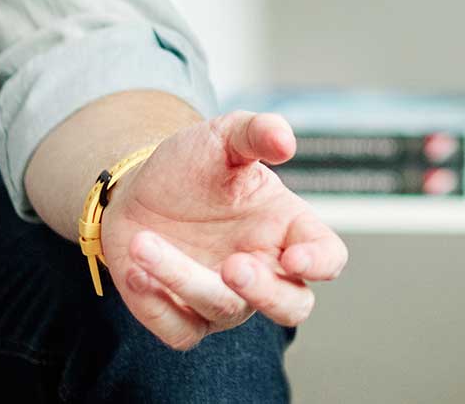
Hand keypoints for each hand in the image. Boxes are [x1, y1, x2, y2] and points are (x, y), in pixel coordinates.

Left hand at [99, 112, 347, 349]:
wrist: (138, 189)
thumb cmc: (194, 164)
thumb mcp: (224, 136)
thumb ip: (257, 132)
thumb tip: (285, 142)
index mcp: (289, 228)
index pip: (328, 257)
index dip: (320, 263)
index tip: (294, 257)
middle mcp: (265, 269)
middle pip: (293, 306)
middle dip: (266, 293)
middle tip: (232, 265)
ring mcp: (226, 299)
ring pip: (224, 311)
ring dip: (182, 279)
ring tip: (144, 243)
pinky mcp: (183, 317)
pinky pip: (180, 332)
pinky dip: (157, 306)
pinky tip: (136, 269)